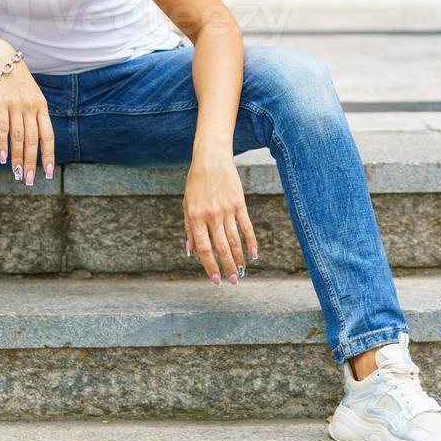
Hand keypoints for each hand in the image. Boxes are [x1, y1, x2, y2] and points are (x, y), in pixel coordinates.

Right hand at [0, 42, 53, 184]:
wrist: (0, 57)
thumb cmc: (16, 79)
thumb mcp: (31, 95)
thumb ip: (34, 114)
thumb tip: (34, 139)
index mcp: (41, 107)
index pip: (48, 136)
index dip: (48, 155)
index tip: (48, 173)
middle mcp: (31, 107)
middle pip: (34, 140)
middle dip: (32, 163)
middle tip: (28, 180)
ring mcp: (16, 105)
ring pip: (19, 137)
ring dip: (17, 158)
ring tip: (16, 173)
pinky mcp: (1, 103)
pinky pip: (2, 128)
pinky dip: (2, 144)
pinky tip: (2, 158)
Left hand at [183, 149, 256, 284]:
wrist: (211, 159)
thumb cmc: (196, 183)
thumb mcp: (187, 204)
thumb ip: (189, 228)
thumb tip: (190, 251)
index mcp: (195, 217)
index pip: (204, 248)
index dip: (209, 266)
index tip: (215, 280)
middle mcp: (211, 215)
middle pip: (221, 247)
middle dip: (227, 267)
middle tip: (233, 281)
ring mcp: (226, 209)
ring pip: (235, 240)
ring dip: (239, 258)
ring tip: (241, 272)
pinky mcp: (239, 203)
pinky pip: (246, 226)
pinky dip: (251, 241)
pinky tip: (253, 254)